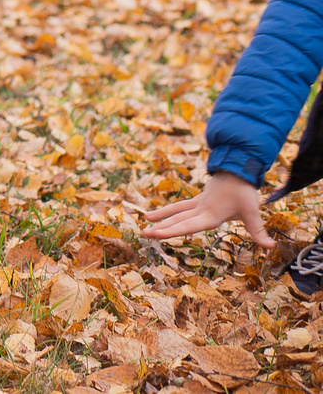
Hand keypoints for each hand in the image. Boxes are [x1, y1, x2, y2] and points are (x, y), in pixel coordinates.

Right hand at [141, 172, 271, 246]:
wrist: (236, 168)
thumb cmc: (243, 191)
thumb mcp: (251, 212)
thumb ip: (258, 231)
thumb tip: (270, 247)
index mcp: (210, 215)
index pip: (188, 225)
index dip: (171, 231)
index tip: (156, 234)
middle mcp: (201, 209)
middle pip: (178, 219)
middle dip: (161, 227)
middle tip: (145, 234)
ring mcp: (199, 203)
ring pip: (176, 210)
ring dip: (162, 215)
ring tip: (146, 219)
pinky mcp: (201, 199)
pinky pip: (182, 206)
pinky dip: (171, 210)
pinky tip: (163, 213)